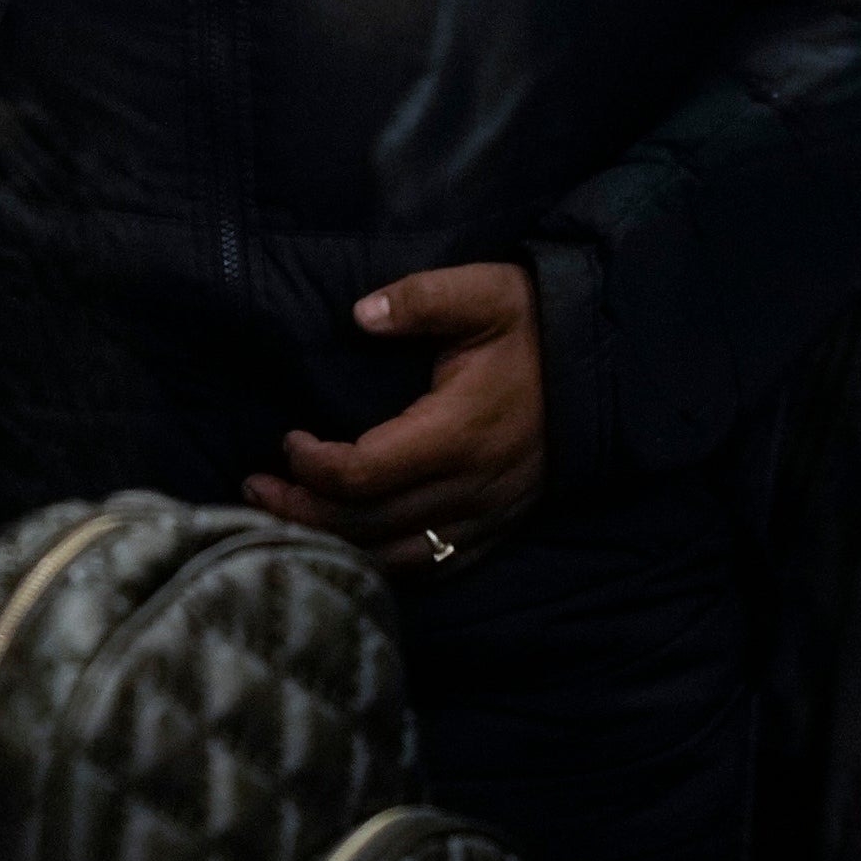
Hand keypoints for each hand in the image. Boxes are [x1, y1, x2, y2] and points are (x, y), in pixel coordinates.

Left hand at [250, 264, 548, 564]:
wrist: (604, 367)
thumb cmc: (534, 326)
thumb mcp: (483, 293)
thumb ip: (421, 299)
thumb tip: (360, 314)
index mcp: (458, 432)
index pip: (364, 474)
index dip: (313, 466)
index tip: (288, 439)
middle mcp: (470, 488)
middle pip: (366, 524)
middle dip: (300, 511)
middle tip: (255, 487)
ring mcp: (485, 518)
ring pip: (393, 556)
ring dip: (333, 544)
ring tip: (283, 520)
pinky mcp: (497, 531)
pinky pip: (431, 567)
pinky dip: (383, 564)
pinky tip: (350, 548)